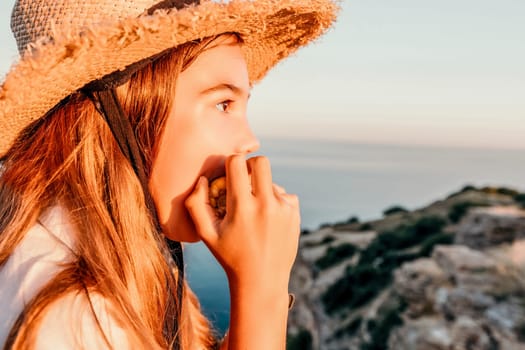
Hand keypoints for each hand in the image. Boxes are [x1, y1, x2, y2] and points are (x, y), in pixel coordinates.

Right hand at [185, 155, 300, 289]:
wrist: (262, 280)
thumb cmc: (230, 256)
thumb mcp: (205, 234)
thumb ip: (196, 204)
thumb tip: (204, 180)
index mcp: (242, 207)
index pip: (237, 163)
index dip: (230, 164)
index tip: (229, 175)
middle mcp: (265, 204)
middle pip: (261, 162)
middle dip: (250, 165)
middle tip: (244, 178)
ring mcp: (283, 208)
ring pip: (272, 181)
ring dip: (262, 189)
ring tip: (254, 212)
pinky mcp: (295, 214)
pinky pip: (284, 194)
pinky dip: (275, 201)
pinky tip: (267, 219)